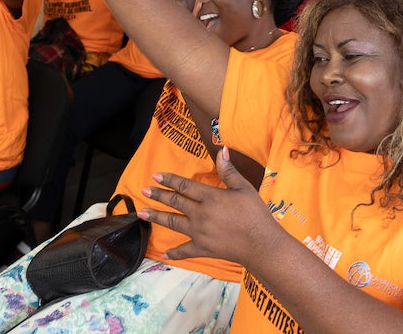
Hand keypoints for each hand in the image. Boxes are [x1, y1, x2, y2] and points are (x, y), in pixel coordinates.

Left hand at [141, 146, 277, 264]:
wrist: (261, 244)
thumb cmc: (255, 214)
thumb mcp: (244, 188)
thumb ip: (229, 170)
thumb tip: (222, 150)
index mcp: (209, 197)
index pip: (184, 186)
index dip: (169, 179)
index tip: (155, 176)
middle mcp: (200, 214)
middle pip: (175, 202)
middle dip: (158, 196)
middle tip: (144, 191)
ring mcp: (199, 232)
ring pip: (173, 223)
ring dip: (157, 217)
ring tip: (142, 213)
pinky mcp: (203, 248)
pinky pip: (185, 250)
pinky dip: (174, 253)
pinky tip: (164, 254)